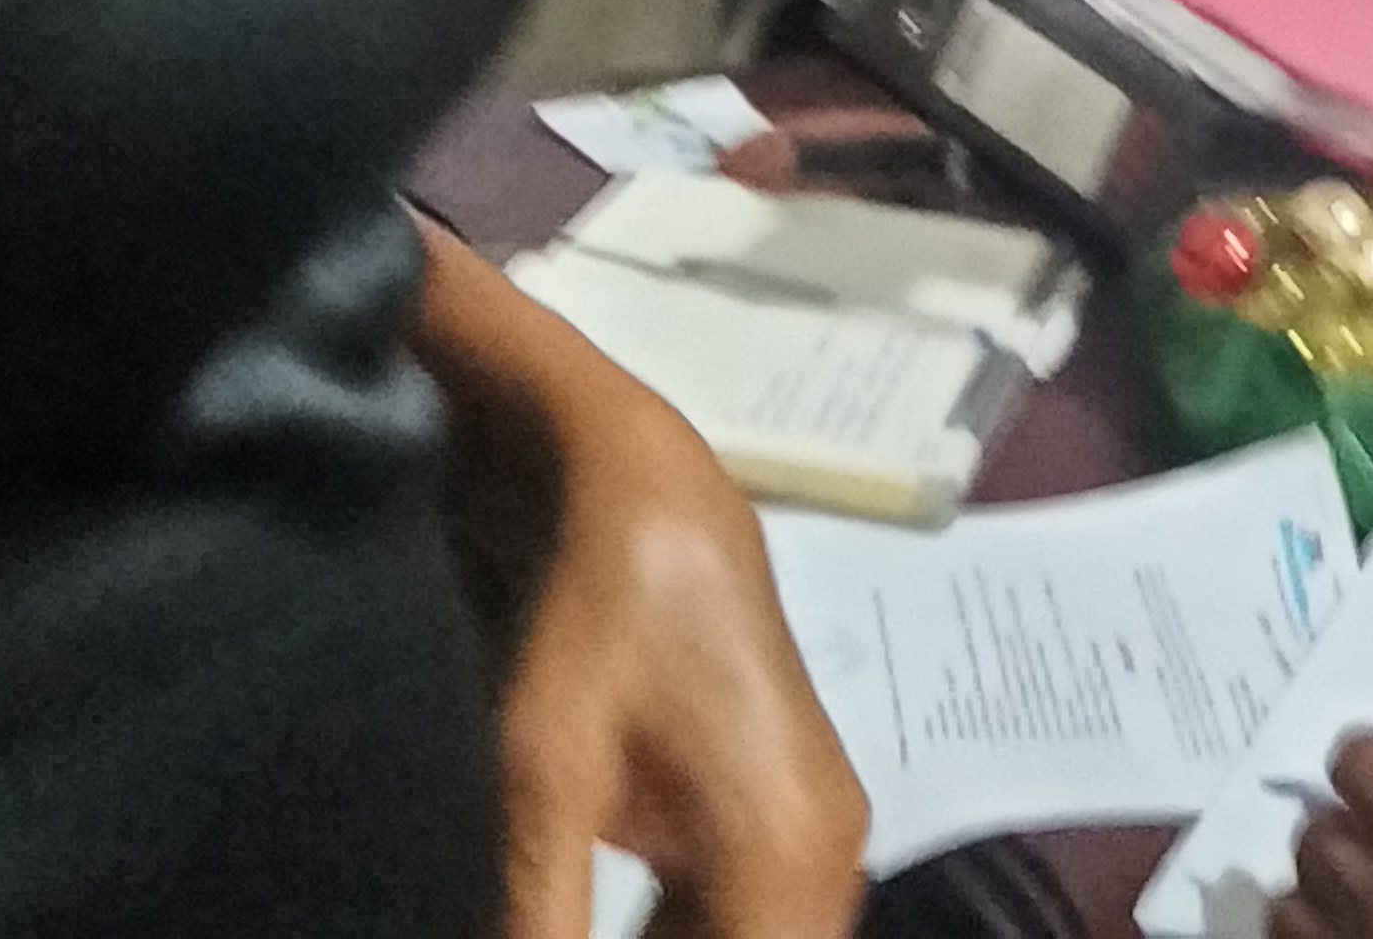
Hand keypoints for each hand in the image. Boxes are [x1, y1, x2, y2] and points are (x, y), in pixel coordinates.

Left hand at [420, 235, 866, 938]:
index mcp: (789, 850)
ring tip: (568, 908)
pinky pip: (745, 915)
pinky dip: (681, 935)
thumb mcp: (545, 778)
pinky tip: (591, 917)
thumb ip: (543, 917)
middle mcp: (829, 853)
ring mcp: (815, 830)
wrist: (647, 479)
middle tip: (557, 919)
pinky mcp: (785, 810)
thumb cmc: (595, 611)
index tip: (567, 932)